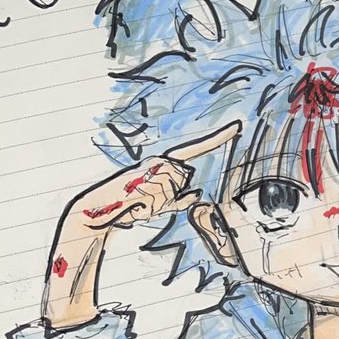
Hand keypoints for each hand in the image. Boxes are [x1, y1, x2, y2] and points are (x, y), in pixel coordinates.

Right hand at [45, 123, 240, 329]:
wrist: (101, 211)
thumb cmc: (131, 207)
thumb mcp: (160, 205)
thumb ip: (179, 200)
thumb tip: (197, 194)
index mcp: (164, 164)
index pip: (195, 148)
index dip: (218, 138)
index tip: (238, 127)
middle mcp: (159, 161)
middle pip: (185, 177)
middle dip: (171, 194)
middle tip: (148, 199)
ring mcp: (152, 168)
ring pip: (174, 186)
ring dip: (160, 200)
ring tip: (141, 201)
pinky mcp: (144, 176)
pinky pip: (163, 194)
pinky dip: (153, 203)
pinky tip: (138, 202)